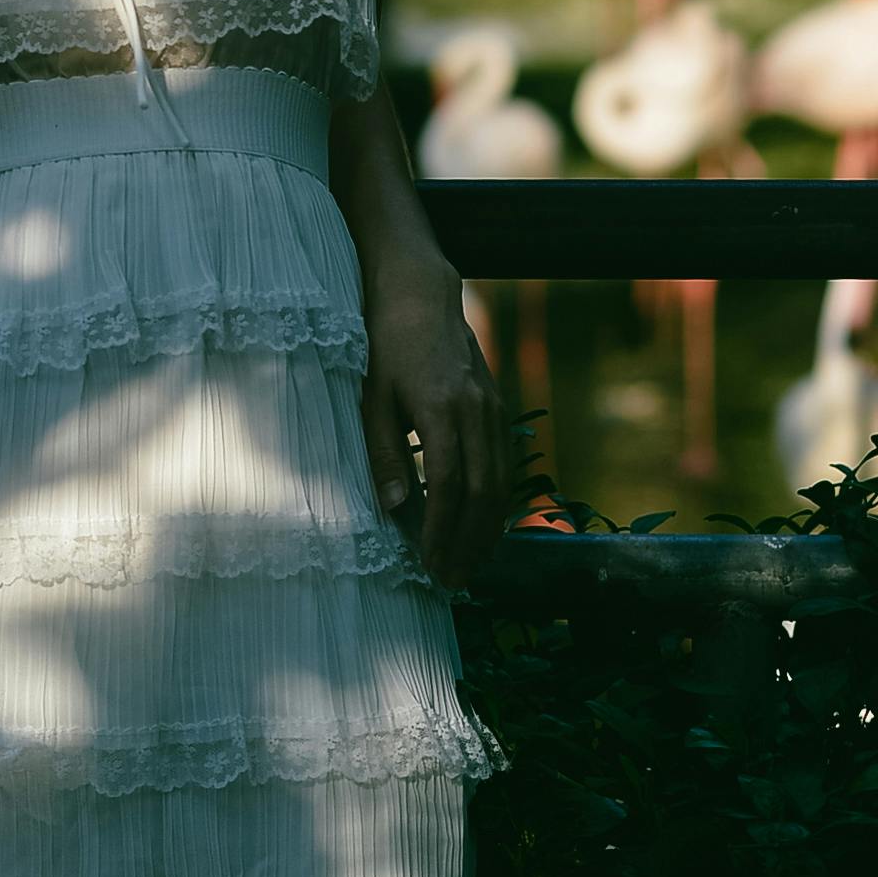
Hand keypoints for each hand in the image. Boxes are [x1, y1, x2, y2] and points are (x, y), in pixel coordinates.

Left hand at [360, 250, 507, 592]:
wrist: (422, 294)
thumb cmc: (386, 343)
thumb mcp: (372, 394)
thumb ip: (384, 451)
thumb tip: (397, 508)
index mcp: (442, 408)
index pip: (449, 486)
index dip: (441, 531)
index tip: (429, 565)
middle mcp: (477, 411)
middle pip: (484, 493)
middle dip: (469, 543)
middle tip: (451, 582)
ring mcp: (494, 409)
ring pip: (502, 483)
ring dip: (488, 531)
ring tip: (468, 567)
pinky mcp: (498, 408)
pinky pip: (505, 465)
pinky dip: (496, 502)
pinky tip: (482, 526)